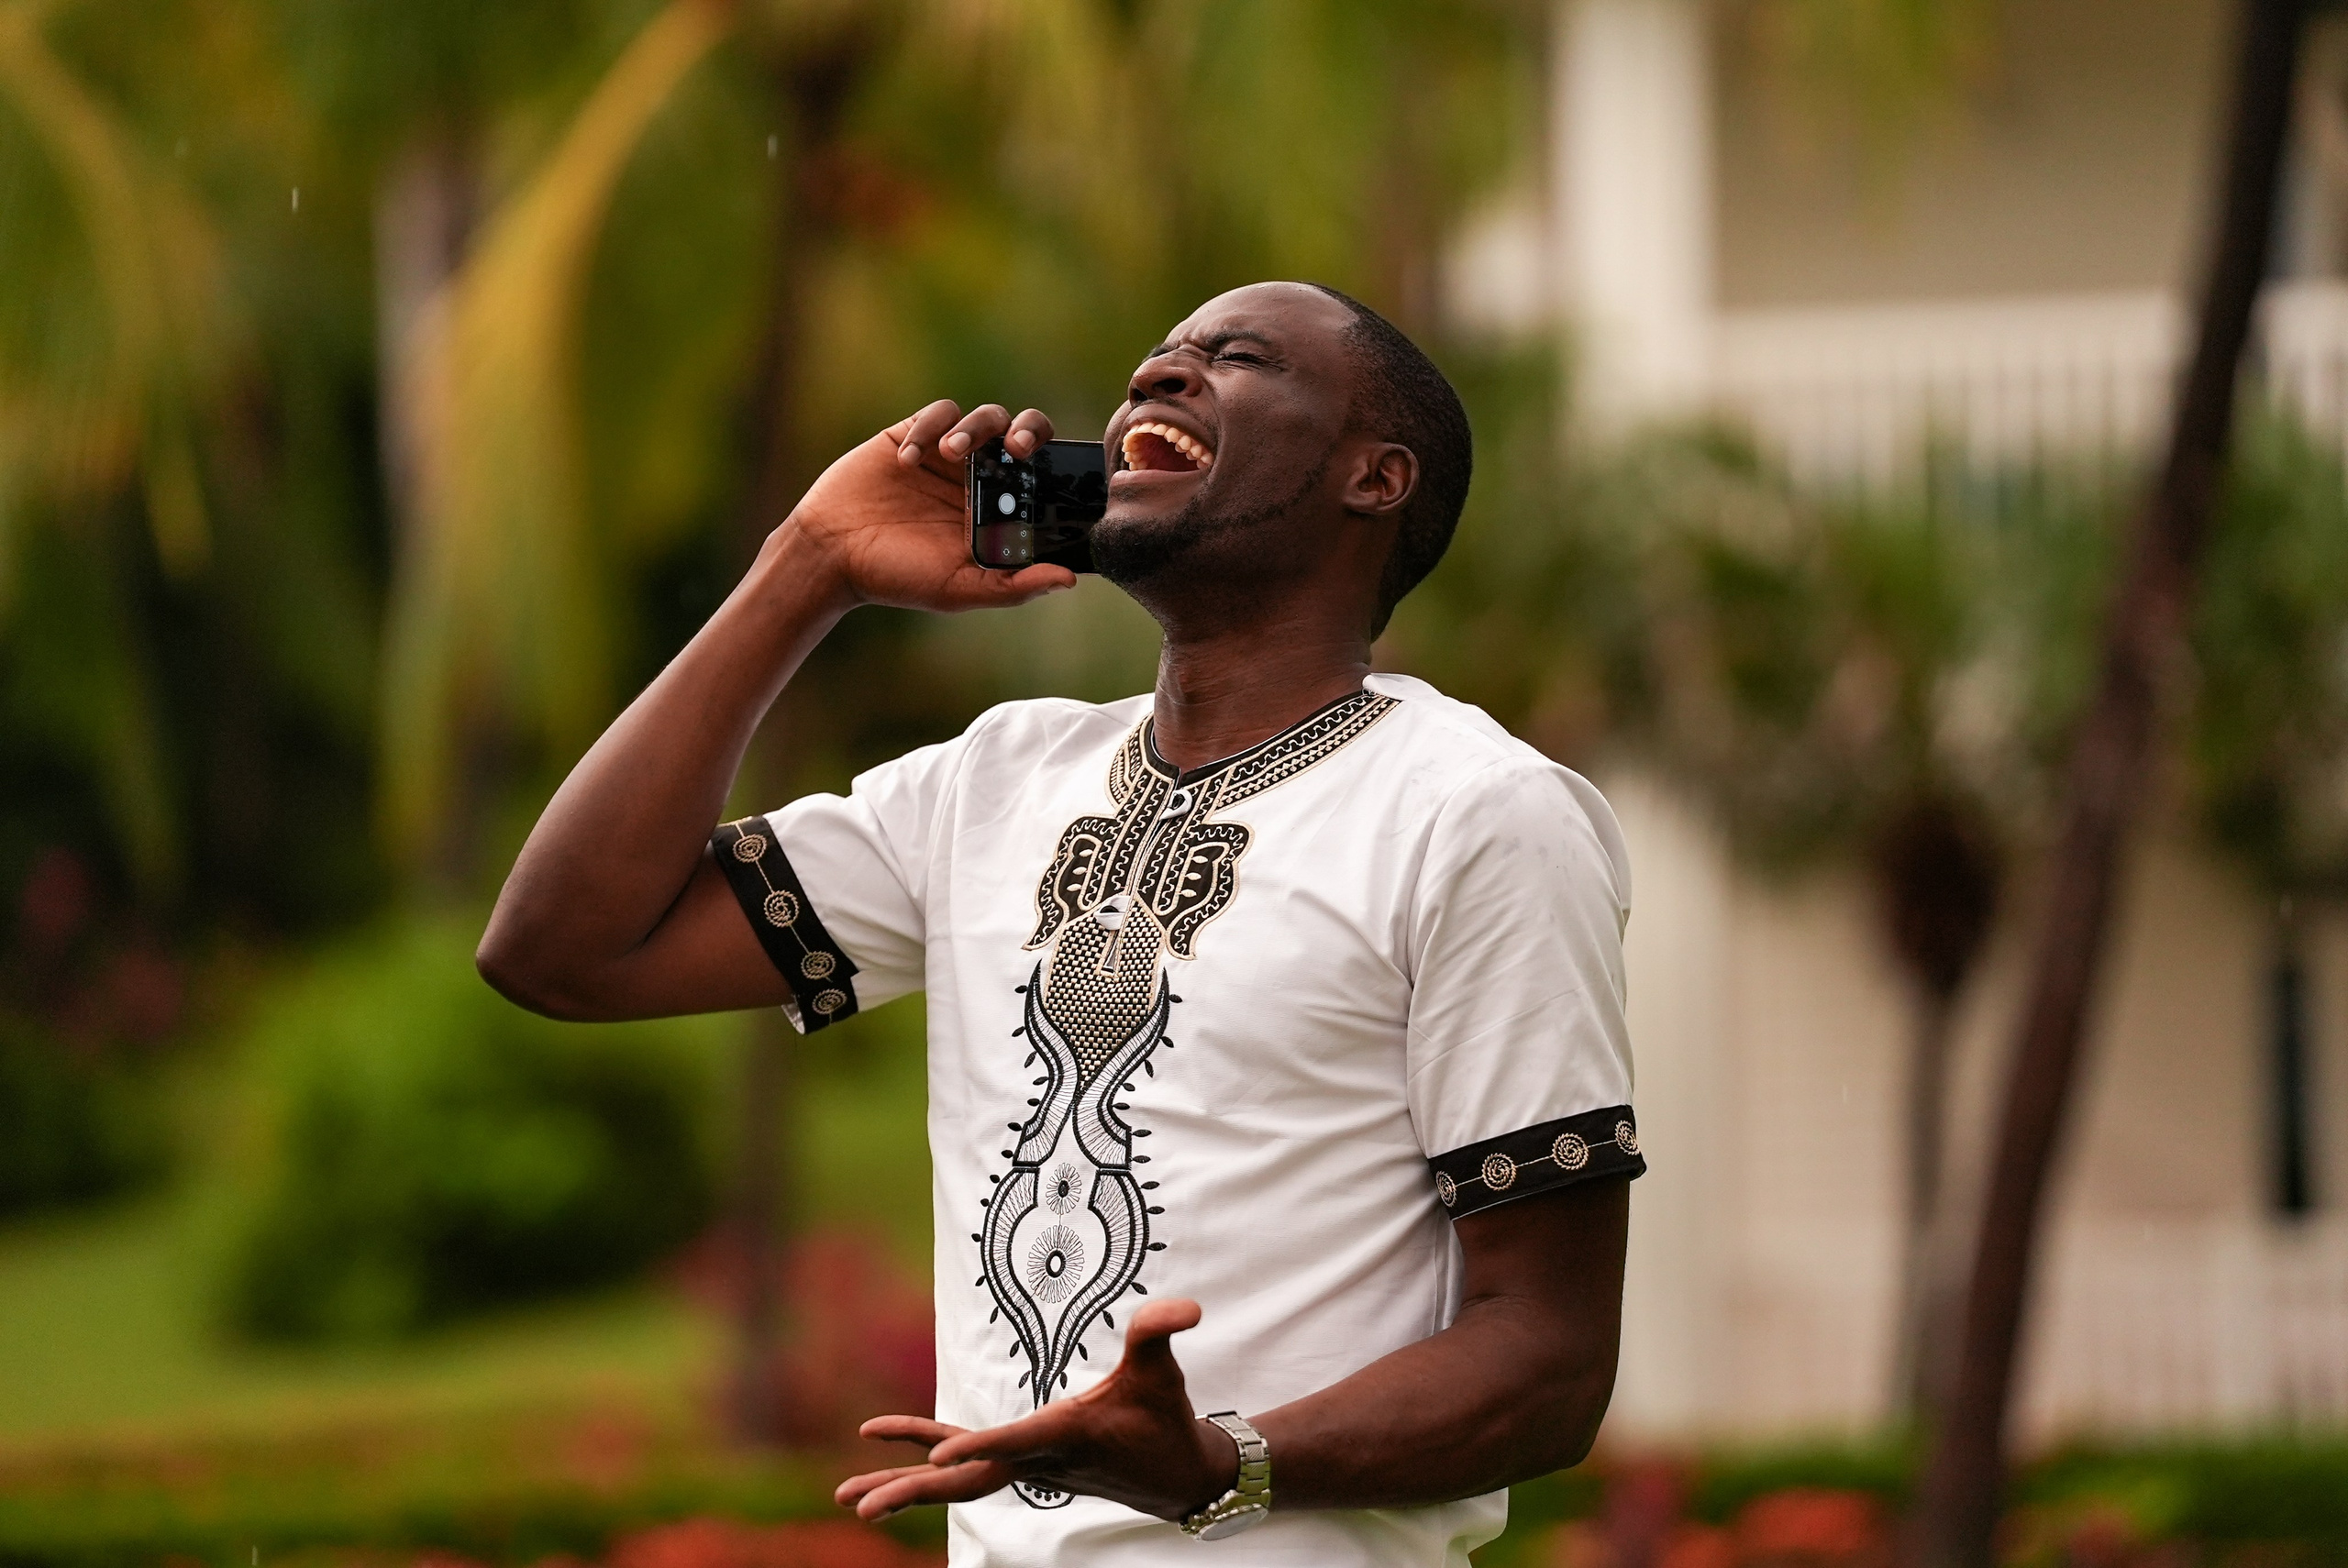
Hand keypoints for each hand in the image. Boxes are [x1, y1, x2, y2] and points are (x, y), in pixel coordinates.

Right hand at [782, 400, 1077, 612]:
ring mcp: (947, 455)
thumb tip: (1067, 580)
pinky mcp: (913, 434)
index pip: (1043, 477)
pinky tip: (908, 461)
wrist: (830, 553)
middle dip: (1029, 430)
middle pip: (1024, 433)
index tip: (1049, 472)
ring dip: (975, 429)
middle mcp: (980, 478)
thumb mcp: (960, 588)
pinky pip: (937, 414)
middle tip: (1016, 448)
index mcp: (1000, 511)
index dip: (1055, 466)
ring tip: (949, 453)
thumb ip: (1013, 585)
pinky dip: (929, 428)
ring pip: (985, 417)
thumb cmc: (897, 576)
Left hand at [835, 1299, 1239, 1523]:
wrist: (1177, 1476)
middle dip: (911, 1492)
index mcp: (1063, 1437)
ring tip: (849, 1500)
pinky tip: (898, 1465)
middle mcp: (1035, 1460)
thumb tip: (1186, 1309)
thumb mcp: (1163, 1372)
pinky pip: (966, 1465)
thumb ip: (1160, 1334)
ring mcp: (1025, 1466)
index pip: (1012, 1443)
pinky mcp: (1023, 1462)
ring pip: (955, 1482)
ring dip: (903, 1488)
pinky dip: (930, 1462)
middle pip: (965, 1481)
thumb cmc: (1165, 1418)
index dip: (975, 1449)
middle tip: (859, 1507)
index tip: (933, 1463)